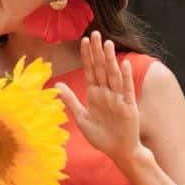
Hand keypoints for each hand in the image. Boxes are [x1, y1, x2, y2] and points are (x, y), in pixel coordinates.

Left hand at [54, 32, 141, 169]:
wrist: (119, 151)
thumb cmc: (101, 136)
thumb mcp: (81, 118)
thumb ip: (70, 100)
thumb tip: (57, 84)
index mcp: (95, 94)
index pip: (90, 70)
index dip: (87, 55)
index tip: (84, 40)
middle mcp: (107, 93)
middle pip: (101, 68)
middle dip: (97, 51)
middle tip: (95, 33)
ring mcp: (118, 98)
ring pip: (113, 75)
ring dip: (110, 59)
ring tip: (107, 43)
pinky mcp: (128, 107)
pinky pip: (126, 90)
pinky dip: (125, 77)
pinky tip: (123, 64)